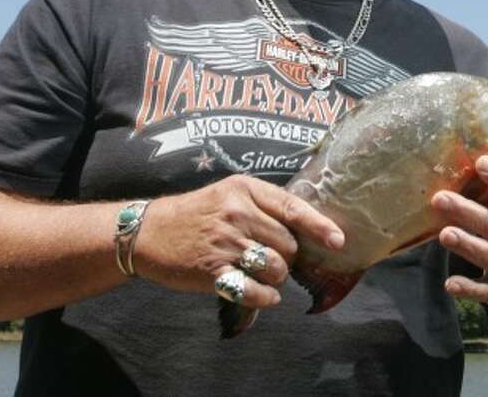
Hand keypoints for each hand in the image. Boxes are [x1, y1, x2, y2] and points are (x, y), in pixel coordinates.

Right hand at [132, 174, 343, 310]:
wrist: (148, 231)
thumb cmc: (198, 213)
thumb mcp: (229, 194)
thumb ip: (264, 206)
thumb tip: (305, 229)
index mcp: (245, 190)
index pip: (292, 208)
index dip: (319, 226)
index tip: (338, 241)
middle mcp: (237, 214)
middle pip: (288, 244)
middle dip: (287, 256)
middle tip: (271, 257)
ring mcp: (225, 243)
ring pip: (276, 268)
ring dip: (276, 277)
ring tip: (261, 273)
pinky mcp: (212, 271)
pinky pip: (254, 291)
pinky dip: (265, 297)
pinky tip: (263, 294)